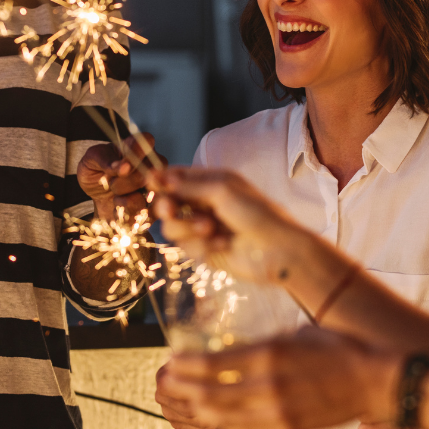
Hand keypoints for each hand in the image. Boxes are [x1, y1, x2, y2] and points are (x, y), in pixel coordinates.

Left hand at [78, 134, 166, 218]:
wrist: (96, 197)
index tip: (123, 167)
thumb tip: (122, 167)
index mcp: (135, 146)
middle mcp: (151, 163)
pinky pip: (151, 211)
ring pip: (151, 192)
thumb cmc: (95, 172)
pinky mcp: (155, 204)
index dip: (137, 153)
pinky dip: (131, 212)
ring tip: (115, 197)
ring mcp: (156, 183)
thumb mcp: (91, 161)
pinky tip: (120, 209)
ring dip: (127, 199)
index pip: (146, 140)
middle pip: (150, 170)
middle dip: (125, 182)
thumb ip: (104, 159)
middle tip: (111, 184)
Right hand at [153, 167, 308, 281]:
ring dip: (189, 228)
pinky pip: (186, 247)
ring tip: (211, 229)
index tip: (151, 183)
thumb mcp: (222, 191)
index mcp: (212, 182)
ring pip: (172, 228)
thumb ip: (188, 185)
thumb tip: (157, 176)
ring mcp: (203, 227)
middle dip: (168, 207)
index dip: (161, 180)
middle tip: (170, 209)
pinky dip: (202, 245)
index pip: (176, 177)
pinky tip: (223, 244)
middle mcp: (205, 203)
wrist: (278, 252)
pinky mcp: (204, 250)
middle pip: (167, 203)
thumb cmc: (258, 215)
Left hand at [163, 326, 398, 428]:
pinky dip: (226, 423)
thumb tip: (232, 351)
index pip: (214, 364)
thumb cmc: (338, 349)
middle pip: (212, 394)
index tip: (173, 359)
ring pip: (225, 418)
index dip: (187, 365)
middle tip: (169, 381)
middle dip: (184, 389)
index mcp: (271, 355)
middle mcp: (270, 387)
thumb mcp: (296, 334)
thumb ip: (263, 344)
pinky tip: (216, 415)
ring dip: (200, 409)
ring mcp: (279, 413)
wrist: (373, 382)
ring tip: (186, 400)